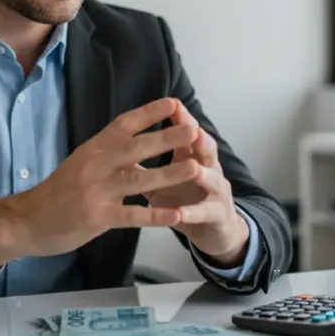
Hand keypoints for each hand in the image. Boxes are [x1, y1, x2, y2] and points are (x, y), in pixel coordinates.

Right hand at [0, 97, 200, 269]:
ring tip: (194, 168)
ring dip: (168, 174)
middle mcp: (95, 165)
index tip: (174, 103)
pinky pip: (131, 216)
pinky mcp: (96, 217)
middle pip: (135, 147)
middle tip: (193, 129)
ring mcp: (95, 191)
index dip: (149, 113)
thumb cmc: (59, 192)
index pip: (124, 125)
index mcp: (93, 149)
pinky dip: (156, 215)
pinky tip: (177, 215)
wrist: (27, 220)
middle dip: (166, 137)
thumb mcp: (83, 164)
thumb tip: (139, 144)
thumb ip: (110, 155)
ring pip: (137, 180)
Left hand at [141, 102, 249, 267]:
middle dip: (199, 140)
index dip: (183, 120)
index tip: (172, 104)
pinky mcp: (217, 216)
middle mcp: (209, 170)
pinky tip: (181, 214)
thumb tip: (117, 149)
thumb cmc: (184, 200)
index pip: (189, 133)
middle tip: (192, 130)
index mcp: (194, 157)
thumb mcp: (161, 182)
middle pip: (207, 150)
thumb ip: (143, 166)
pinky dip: (193, 213)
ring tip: (194, 170)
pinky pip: (205, 214)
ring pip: (213, 180)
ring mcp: (216, 193)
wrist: (212, 230)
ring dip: (203, 175)